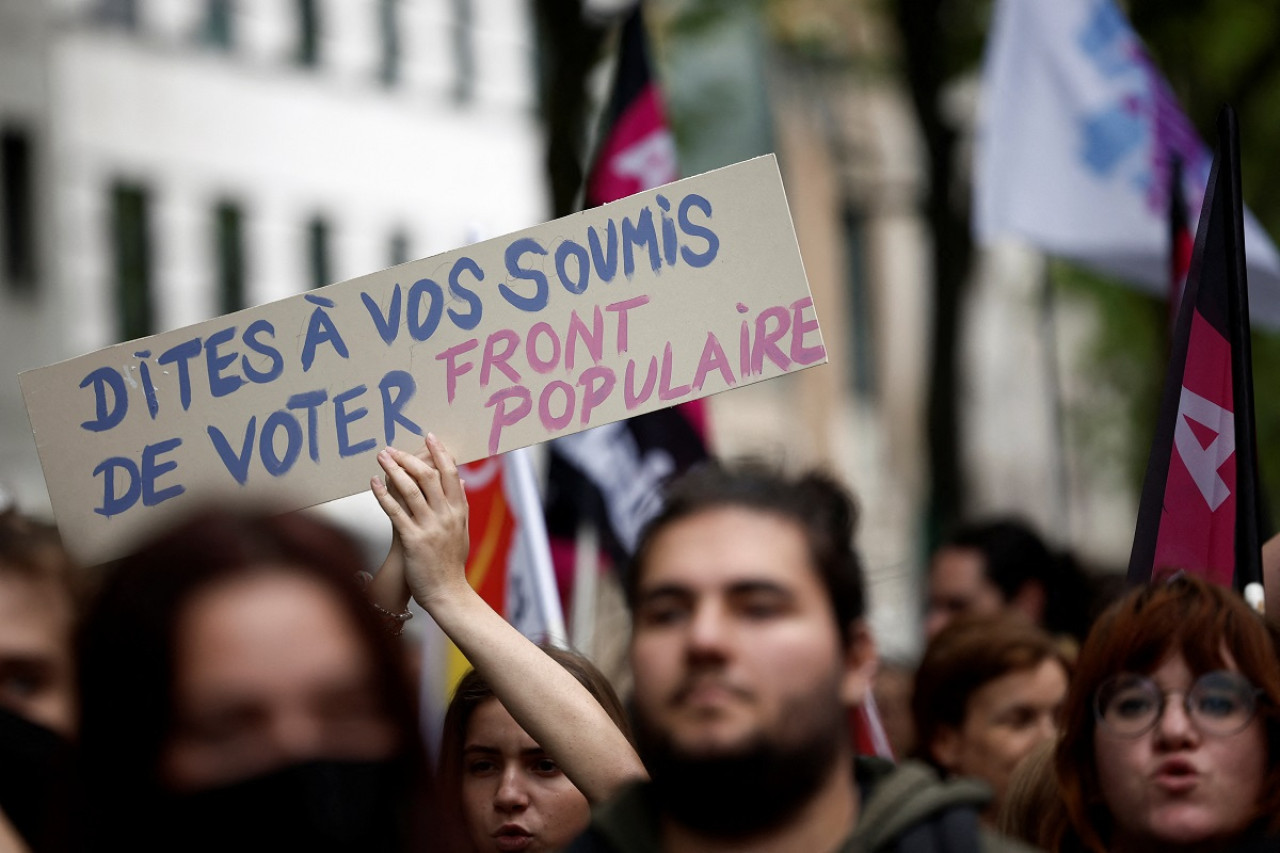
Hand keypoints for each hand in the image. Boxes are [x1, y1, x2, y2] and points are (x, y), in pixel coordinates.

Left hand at [371, 434, 469, 608]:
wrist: (447, 592)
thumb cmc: (451, 563)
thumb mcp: (462, 531)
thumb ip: (460, 505)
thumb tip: (460, 480)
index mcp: (459, 511)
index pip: (451, 474)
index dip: (440, 453)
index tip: (429, 437)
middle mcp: (446, 516)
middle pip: (429, 476)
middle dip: (410, 457)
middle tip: (394, 447)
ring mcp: (430, 527)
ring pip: (411, 490)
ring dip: (395, 469)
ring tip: (382, 456)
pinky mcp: (412, 540)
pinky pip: (395, 512)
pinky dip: (383, 494)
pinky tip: (374, 482)